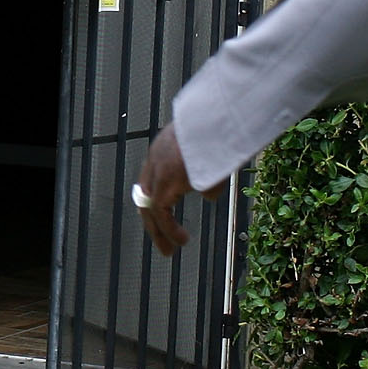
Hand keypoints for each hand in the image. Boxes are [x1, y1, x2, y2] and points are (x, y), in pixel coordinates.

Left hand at [133, 123, 224, 257]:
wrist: (218, 119)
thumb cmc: (220, 128)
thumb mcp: (214, 152)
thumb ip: (207, 173)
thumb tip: (208, 196)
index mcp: (164, 147)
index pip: (152, 177)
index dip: (156, 197)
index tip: (162, 213)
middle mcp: (156, 159)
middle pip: (146, 196)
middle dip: (152, 220)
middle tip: (161, 238)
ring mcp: (158, 171)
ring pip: (150, 208)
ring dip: (159, 231)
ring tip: (169, 249)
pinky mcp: (165, 184)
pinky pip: (161, 214)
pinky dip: (169, 230)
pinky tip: (181, 240)